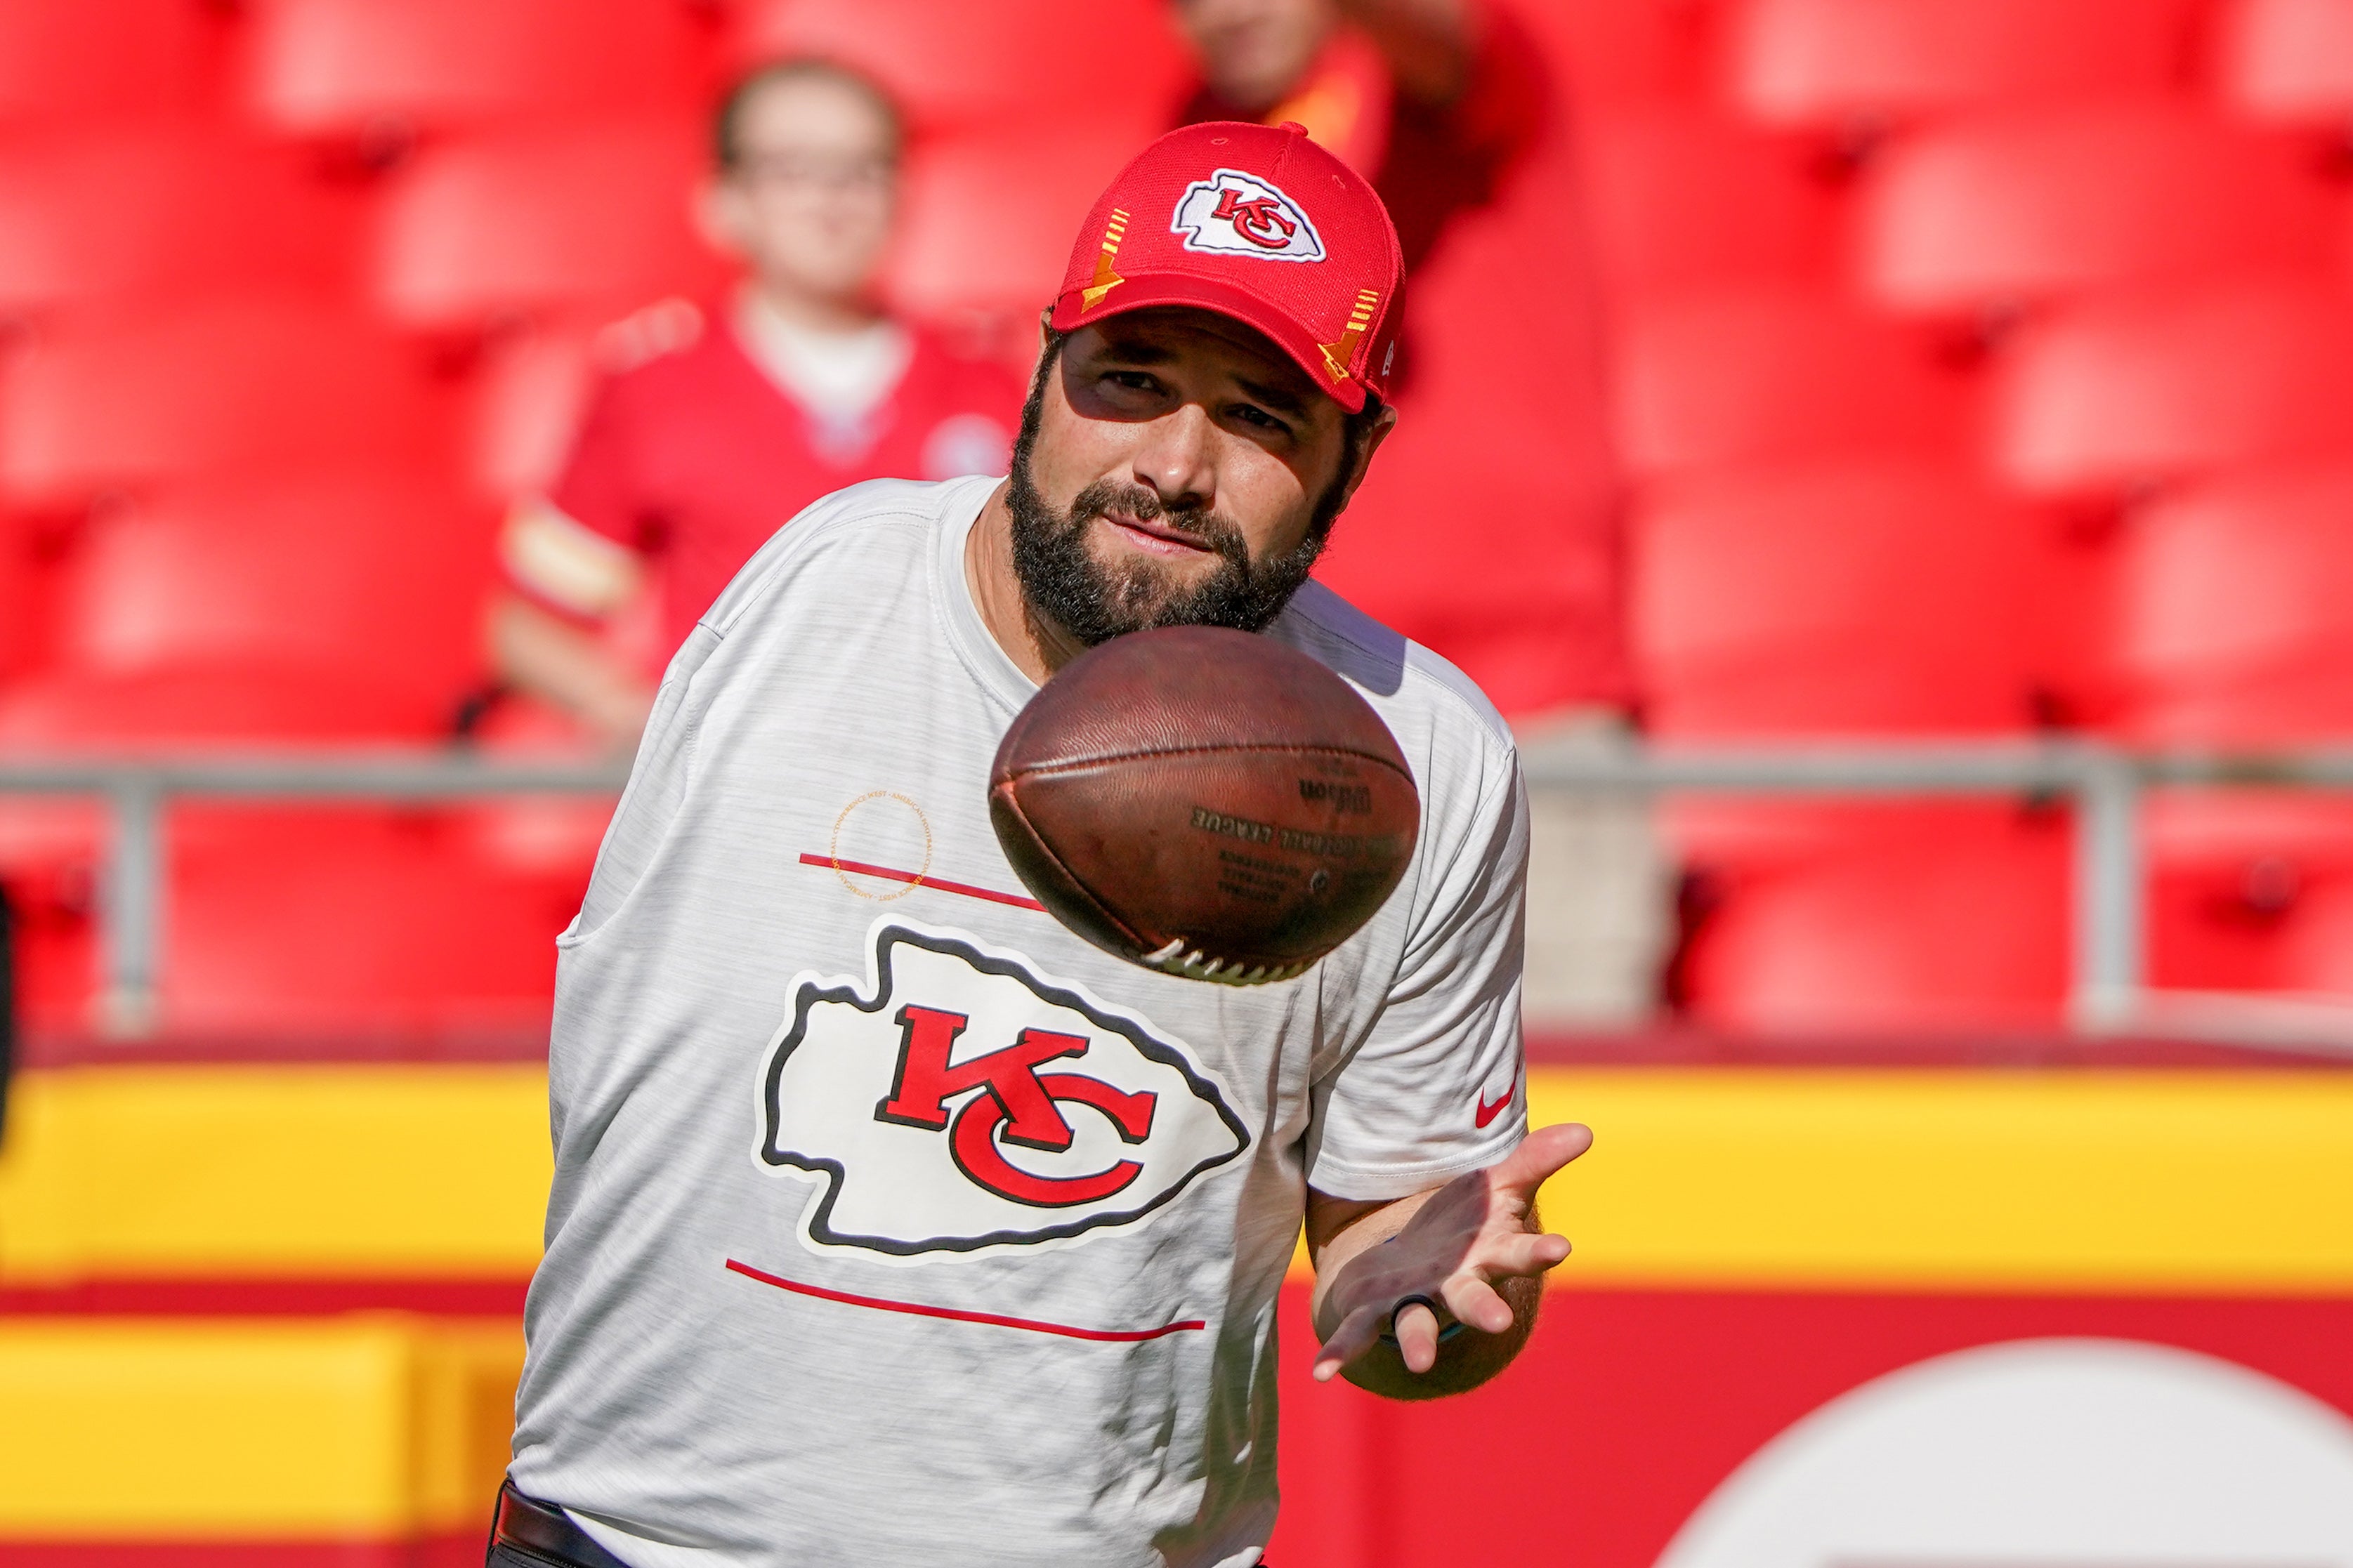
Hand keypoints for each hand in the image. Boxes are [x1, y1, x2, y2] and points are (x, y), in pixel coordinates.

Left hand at [1311, 1121, 1591, 1381]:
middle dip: (1485, 1310)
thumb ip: (1534, 1161)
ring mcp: (1414, 1301)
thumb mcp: (1496, 1187)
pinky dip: (1341, 1351)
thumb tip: (1585, 1131)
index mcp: (1487, 1254)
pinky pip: (1357, 1332)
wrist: (1412, 1260)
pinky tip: (1322, 1371)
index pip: (1519, 1253)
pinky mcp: (1373, 1309)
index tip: (1560, 1247)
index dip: (1538, 1251)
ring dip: (1418, 1343)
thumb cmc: (1464, 1225)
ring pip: (1418, 1323)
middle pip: (1473, 1299)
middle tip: (1501, 1323)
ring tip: (1420, 1365)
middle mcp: (1455, 1286)